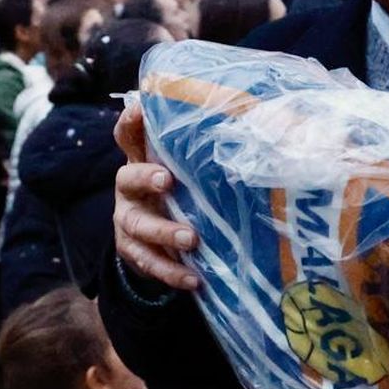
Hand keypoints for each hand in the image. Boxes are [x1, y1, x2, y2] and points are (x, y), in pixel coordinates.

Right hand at [113, 102, 199, 290]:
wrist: (154, 240)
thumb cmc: (180, 192)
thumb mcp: (186, 170)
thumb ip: (202, 152)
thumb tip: (260, 125)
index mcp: (141, 161)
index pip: (128, 137)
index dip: (130, 123)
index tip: (138, 109)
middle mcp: (129, 188)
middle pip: (127, 178)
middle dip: (145, 178)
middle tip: (167, 180)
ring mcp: (128, 220)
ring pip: (137, 225)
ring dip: (164, 232)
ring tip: (191, 239)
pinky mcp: (132, 250)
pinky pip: (148, 262)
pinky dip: (171, 272)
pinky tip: (193, 279)